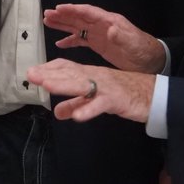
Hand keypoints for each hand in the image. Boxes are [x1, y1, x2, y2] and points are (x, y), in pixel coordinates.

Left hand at [26, 58, 154, 123]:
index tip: (32, 72)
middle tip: (31, 75)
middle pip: (71, 73)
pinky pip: (101, 104)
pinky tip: (76, 116)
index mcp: (90, 74)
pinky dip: (89, 109)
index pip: (67, 68)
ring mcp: (105, 87)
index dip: (49, 69)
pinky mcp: (116, 100)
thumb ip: (76, 104)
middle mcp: (95, 77)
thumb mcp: (95, 100)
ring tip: (47, 85)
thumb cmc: (122, 93)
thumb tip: (57, 112)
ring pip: (83, 85)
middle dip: (50, 74)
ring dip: (65, 85)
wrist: (152, 93)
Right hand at [43, 4, 164, 72]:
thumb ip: (121, 35)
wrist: (150, 61)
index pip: (88, 12)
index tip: (59, 8)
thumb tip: (110, 29)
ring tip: (48, 22)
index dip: (73, 9)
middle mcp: (101, 25)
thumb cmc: (143, 49)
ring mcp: (99, 35)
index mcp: (109, 21)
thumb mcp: (133, 42)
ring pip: (77, 27)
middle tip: (47, 14)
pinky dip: (70, 41)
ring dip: (63, 25)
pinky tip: (60, 43)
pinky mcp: (98, 44)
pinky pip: (81, 40)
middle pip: (79, 17)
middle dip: (63, 15)